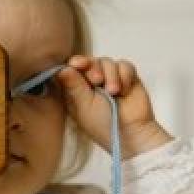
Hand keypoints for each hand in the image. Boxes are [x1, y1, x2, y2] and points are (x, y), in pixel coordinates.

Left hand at [53, 55, 173, 158]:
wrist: (132, 132)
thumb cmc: (103, 124)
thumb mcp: (84, 106)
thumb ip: (73, 86)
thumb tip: (61, 69)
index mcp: (77, 89)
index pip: (72, 68)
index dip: (75, 63)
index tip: (77, 64)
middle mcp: (92, 82)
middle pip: (90, 60)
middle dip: (93, 68)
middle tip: (97, 81)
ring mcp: (110, 78)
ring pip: (107, 62)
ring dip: (111, 75)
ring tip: (114, 92)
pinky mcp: (127, 77)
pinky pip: (125, 65)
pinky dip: (125, 75)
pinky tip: (124, 90)